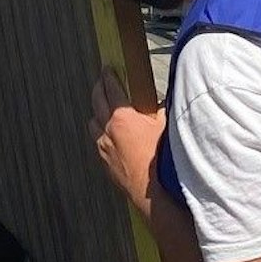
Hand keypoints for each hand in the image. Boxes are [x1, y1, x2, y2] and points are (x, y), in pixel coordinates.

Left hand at [89, 70, 163, 206]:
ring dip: (96, 111)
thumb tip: (165, 103)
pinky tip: (107, 133)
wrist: (154, 194)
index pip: (111, 89)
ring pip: (92, 122)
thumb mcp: (168, 128)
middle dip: (98, 88)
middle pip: (96, 102)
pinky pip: (97, 140)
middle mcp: (107, 130)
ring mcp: (103, 148)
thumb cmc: (162, 161)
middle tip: (101, 80)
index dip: (109, 76)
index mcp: (122, 118)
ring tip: (102, 106)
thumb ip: (163, 111)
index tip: (107, 68)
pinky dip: (99, 132)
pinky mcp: (104, 162)